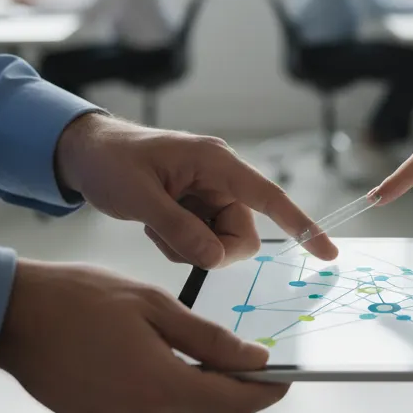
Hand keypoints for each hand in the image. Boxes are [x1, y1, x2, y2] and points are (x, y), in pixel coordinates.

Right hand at [0, 260, 286, 412]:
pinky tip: (146, 355)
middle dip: (227, 380)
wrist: (15, 318)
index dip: (266, 393)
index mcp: (161, 387)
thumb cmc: (85, 299)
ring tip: (176, 340)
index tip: (286, 378)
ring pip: (178, 409)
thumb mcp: (157, 307)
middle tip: (236, 346)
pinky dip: (160, 388)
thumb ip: (211, 341)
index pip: (234, 404)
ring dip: (191, 381)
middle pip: (207, 406)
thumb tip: (257, 361)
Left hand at [55, 114, 336, 267]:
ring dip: (189, 245)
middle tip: (170, 238)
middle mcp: (220, 177)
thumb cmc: (111, 163)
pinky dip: (180, 242)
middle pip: (243, 232)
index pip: (269, 197)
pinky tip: (155, 224)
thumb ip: (180, 230)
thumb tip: (214, 259)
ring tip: (155, 224)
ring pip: (222, 241)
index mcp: (216, 163)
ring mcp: (209, 193)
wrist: (84, 153)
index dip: (302, 226)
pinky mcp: (197, 206)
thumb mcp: (140, 198)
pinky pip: (203, 240)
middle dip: (211, 247)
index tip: (327, 252)